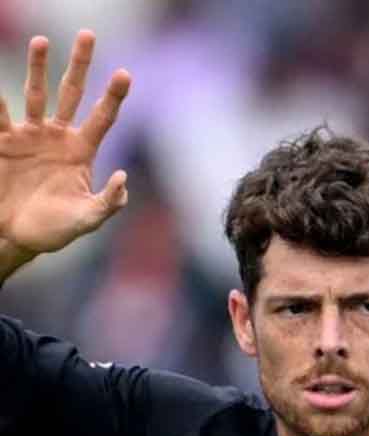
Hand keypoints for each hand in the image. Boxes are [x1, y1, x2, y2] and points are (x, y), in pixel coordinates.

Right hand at [0, 29, 130, 257]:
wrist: (14, 237)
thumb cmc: (54, 230)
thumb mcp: (86, 219)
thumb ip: (108, 203)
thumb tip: (123, 178)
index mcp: (82, 151)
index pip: (102, 117)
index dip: (113, 96)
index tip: (125, 73)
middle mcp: (57, 136)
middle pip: (71, 92)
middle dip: (80, 64)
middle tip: (88, 34)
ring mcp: (29, 136)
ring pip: (35, 94)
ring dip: (38, 67)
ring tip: (42, 40)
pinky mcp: (2, 142)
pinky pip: (0, 116)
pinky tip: (0, 87)